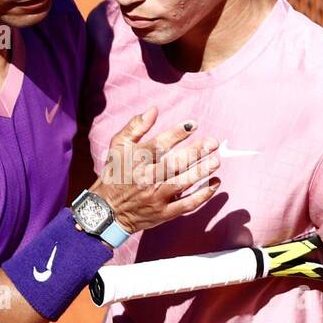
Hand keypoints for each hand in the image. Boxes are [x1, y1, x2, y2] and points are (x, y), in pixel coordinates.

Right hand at [92, 107, 220, 233]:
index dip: (177, 133)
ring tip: (216, 161)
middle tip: (212, 143)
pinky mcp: (164, 213)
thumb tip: (154, 110)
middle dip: (196, 152)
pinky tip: (215, 183)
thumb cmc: (115, 174)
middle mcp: (147, 178)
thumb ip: (135, 127)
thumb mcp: (118, 147)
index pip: (159, 144)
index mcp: (136, 161)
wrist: (107, 211)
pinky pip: (187, 204)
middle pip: (174, 164)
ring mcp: (156, 197)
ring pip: (183, 183)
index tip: (193, 124)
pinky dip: (203, 195)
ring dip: (202, 172)